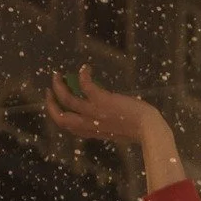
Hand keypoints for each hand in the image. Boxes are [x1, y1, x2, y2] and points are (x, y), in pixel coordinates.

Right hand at [43, 66, 186, 191]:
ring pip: (66, 99)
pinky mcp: (102, 100)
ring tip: (57, 75)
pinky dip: (82, 74)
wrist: (150, 129)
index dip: (58, 115)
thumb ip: (106, 123)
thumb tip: (105, 111)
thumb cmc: (141, 130)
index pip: (68, 127)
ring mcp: (95, 112)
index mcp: (93, 132)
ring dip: (58, 85)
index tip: (56, 105)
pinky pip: (84, 85)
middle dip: (51, 103)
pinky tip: (86, 68)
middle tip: (50, 89)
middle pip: (60, 117)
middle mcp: (90, 124)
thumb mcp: (118, 130)